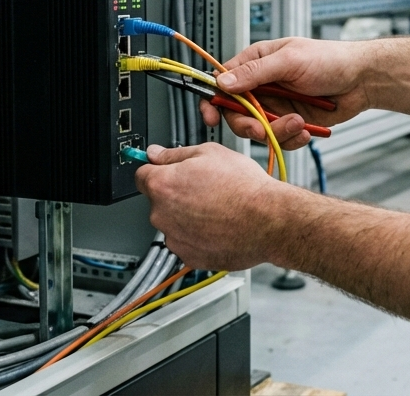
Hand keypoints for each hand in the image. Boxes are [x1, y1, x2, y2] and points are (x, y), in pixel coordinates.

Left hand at [135, 143, 288, 270]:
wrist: (267, 220)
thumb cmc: (243, 187)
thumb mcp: (209, 153)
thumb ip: (175, 154)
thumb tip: (155, 154)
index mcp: (163, 185)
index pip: (142, 175)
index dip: (156, 170)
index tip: (163, 171)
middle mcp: (162, 215)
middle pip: (159, 201)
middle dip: (176, 195)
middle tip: (204, 188)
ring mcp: (175, 239)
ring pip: (174, 223)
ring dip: (187, 217)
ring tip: (217, 209)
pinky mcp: (190, 257)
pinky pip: (188, 243)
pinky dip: (199, 237)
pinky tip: (219, 226)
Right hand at [201, 37, 373, 150]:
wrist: (361, 80)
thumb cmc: (330, 60)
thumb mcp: (290, 61)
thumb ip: (255, 72)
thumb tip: (223, 81)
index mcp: (256, 63)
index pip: (222, 82)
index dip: (213, 100)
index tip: (211, 117)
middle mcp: (262, 86)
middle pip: (236, 113)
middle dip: (248, 125)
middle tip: (261, 130)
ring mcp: (276, 106)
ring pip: (258, 130)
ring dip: (276, 133)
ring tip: (299, 124)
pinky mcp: (290, 122)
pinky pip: (279, 139)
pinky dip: (291, 139)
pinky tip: (307, 131)